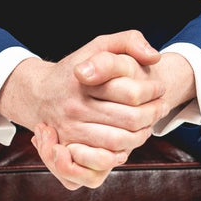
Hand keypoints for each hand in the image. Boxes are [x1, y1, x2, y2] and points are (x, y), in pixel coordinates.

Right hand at [0, 30, 170, 190]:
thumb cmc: (78, 69)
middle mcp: (74, 107)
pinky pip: (102, 160)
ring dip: (143, 134)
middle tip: (161, 107)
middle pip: (130, 120)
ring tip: (149, 124)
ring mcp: (70, 130)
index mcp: (83, 80)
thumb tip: (153, 58)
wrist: (39, 94)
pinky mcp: (68, 148)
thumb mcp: (100, 45)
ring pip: (120, 141)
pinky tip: (129, 140)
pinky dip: (122, 153)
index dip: (153, 91)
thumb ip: (129, 40)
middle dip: (154, 114)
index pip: (132, 93)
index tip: (159, 88)